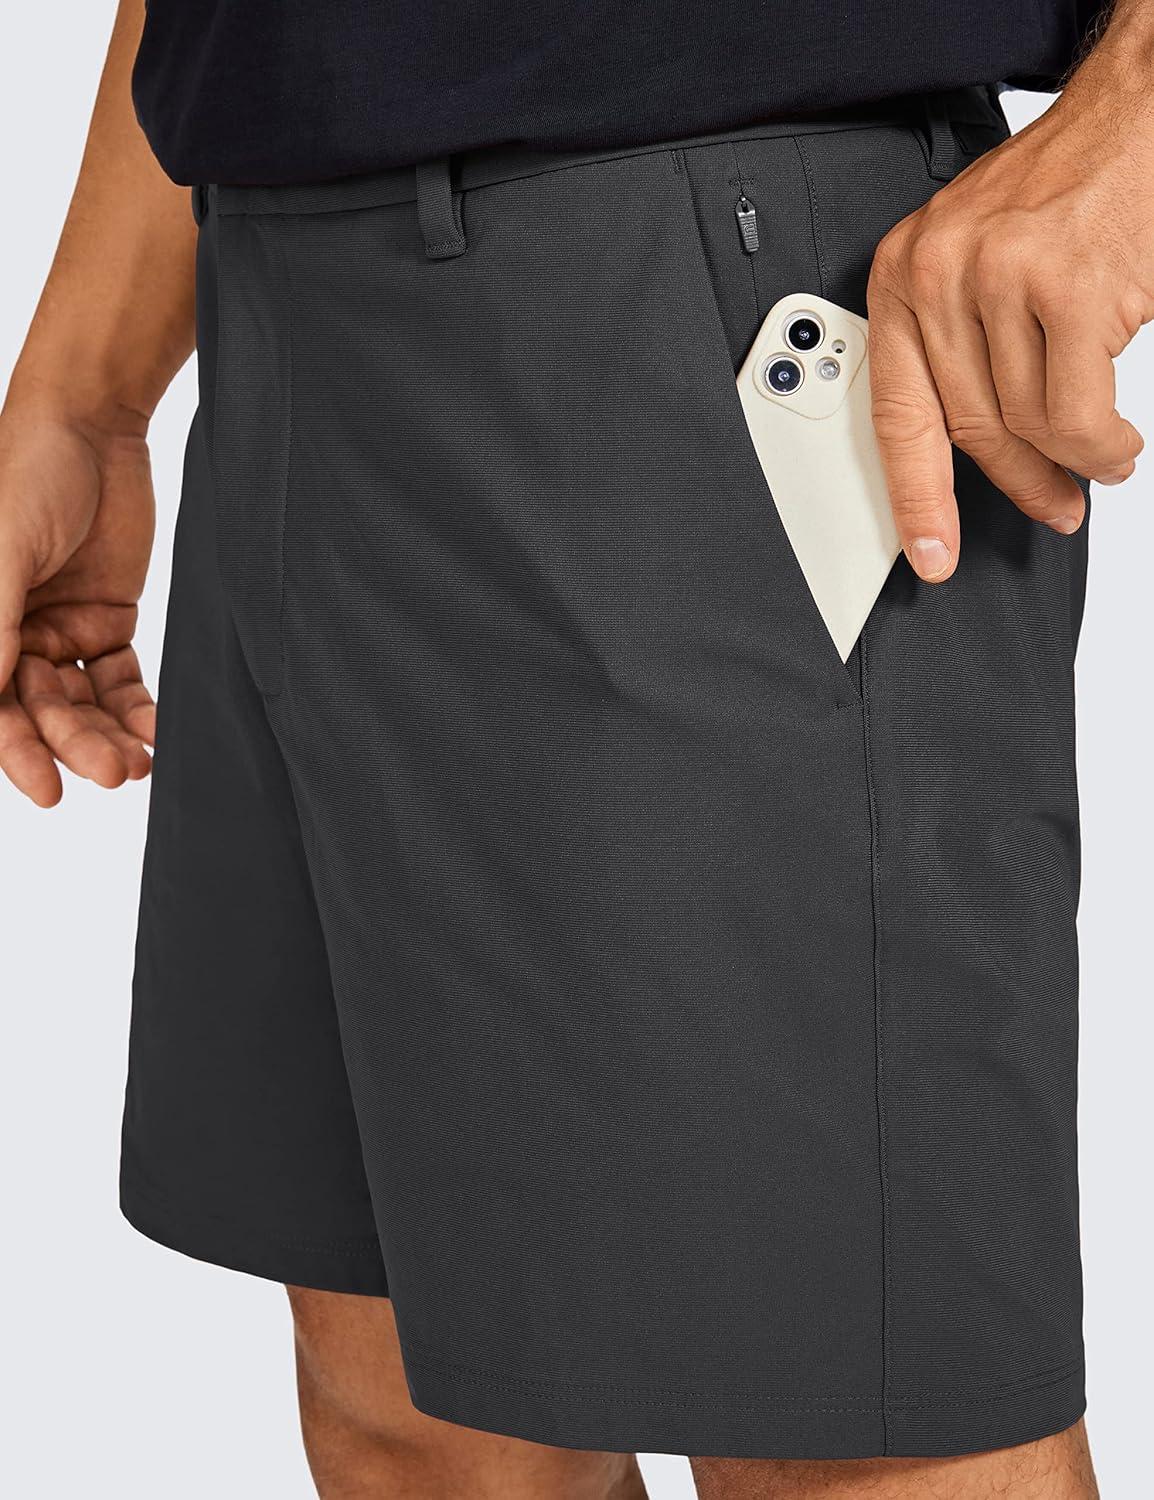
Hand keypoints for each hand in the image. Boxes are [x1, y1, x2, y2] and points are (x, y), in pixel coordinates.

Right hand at [0, 400, 156, 805]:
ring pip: (82, 703)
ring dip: (109, 735)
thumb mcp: (4, 550)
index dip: (16, 751)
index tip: (48, 792)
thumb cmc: (29, 473)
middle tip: (116, 773)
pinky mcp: (107, 620)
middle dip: (75, 745)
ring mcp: (59, 629)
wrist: (92, 424)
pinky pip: (121, 678)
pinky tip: (156, 732)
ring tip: (139, 763)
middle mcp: (12, 634)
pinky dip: (137, 708)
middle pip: (41, 710)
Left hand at [868, 59, 1153, 581]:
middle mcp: (939, 273)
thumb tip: (978, 452)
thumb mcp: (976, 262)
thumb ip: (961, 347)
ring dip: (1074, 462)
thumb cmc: (1063, 192)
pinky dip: (1102, 446)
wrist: (1135, 117)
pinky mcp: (1067, 287)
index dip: (913, 498)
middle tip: (1053, 506)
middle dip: (1018, 483)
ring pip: (1028, 426)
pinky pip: (1075, 414)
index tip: (927, 553)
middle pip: (969, 429)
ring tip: (1101, 462)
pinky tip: (1116, 445)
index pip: (897, 414)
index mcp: (904, 275)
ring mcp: (1000, 278)